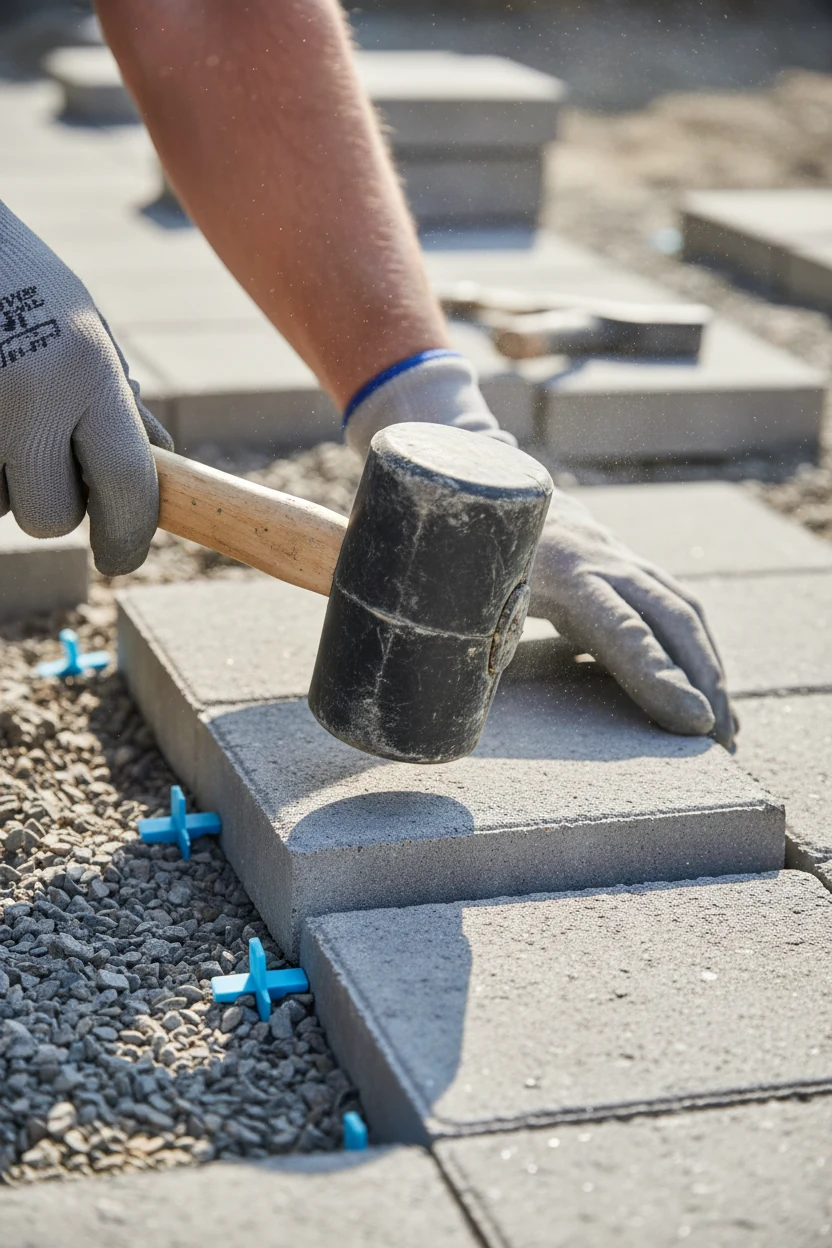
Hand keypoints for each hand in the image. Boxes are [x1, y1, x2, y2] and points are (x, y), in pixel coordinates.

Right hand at [0, 200, 172, 574]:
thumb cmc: (16, 274)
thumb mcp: (84, 328)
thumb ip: (118, 404)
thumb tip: (162, 465)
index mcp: (85, 371)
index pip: (127, 485)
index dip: (129, 534)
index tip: (120, 557)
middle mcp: (29, 397)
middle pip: (52, 517)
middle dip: (54, 502)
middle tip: (46, 455)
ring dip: (5, 480)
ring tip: (4, 406)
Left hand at [343, 348, 734, 745]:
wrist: (478, 469)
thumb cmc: (453, 537)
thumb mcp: (445, 584)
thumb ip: (450, 630)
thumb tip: (443, 695)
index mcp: (555, 565)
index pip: (619, 625)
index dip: (656, 674)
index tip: (690, 720)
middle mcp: (600, 556)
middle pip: (671, 617)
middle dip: (704, 680)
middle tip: (723, 742)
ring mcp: (618, 554)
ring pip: (683, 608)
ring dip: (711, 667)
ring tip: (728, 728)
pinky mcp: (624, 561)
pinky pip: (677, 602)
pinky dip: (700, 646)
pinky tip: (710, 686)